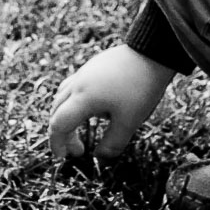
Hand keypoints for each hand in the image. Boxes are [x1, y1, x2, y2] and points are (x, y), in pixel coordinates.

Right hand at [47, 44, 175, 159]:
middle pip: (56, 110)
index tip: (65, 157)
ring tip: (79, 128)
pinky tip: (94, 108)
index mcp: (83, 99)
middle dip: (61, 133)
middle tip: (77, 149)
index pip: (58, 125)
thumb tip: (100, 158)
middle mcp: (78, 84)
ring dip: (64, 115)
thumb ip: (113, 144)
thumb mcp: (129, 122)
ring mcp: (84, 72)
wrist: (153, 51)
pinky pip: (73, 86)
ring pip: (62, 96)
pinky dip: (73, 102)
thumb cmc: (141, 87)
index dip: (58, 143)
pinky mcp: (93, 65)